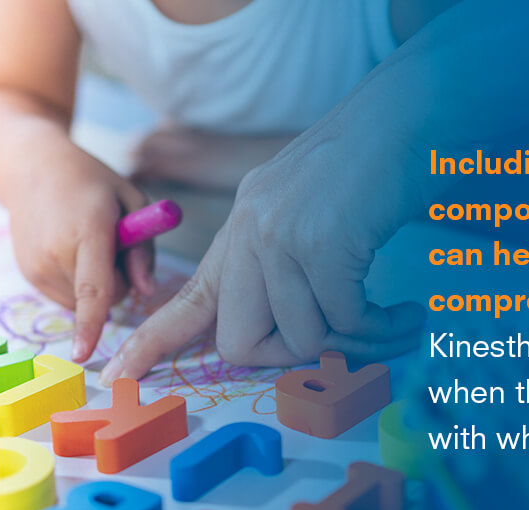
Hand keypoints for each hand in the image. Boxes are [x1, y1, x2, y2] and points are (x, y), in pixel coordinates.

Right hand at [7, 144, 155, 361]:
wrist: (31, 167)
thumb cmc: (91, 181)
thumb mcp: (132, 200)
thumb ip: (144, 248)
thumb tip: (146, 292)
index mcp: (87, 231)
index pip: (93, 288)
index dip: (92, 324)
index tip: (83, 355)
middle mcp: (56, 253)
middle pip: (102, 299)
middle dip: (118, 281)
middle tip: (112, 242)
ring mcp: (36, 266)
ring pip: (84, 303)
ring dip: (96, 285)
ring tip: (86, 242)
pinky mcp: (28, 274)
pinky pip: (67, 297)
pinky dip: (77, 282)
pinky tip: (70, 250)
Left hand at [100, 120, 424, 381]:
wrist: (410, 114)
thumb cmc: (374, 167)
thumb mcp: (309, 209)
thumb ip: (286, 262)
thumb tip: (293, 332)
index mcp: (245, 226)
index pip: (191, 296)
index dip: (152, 342)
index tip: (118, 375)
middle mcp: (252, 232)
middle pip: (241, 342)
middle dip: (293, 354)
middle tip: (345, 336)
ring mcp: (282, 237)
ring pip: (302, 337)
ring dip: (357, 339)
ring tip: (395, 317)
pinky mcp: (321, 244)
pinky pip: (345, 322)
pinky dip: (382, 326)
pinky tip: (408, 312)